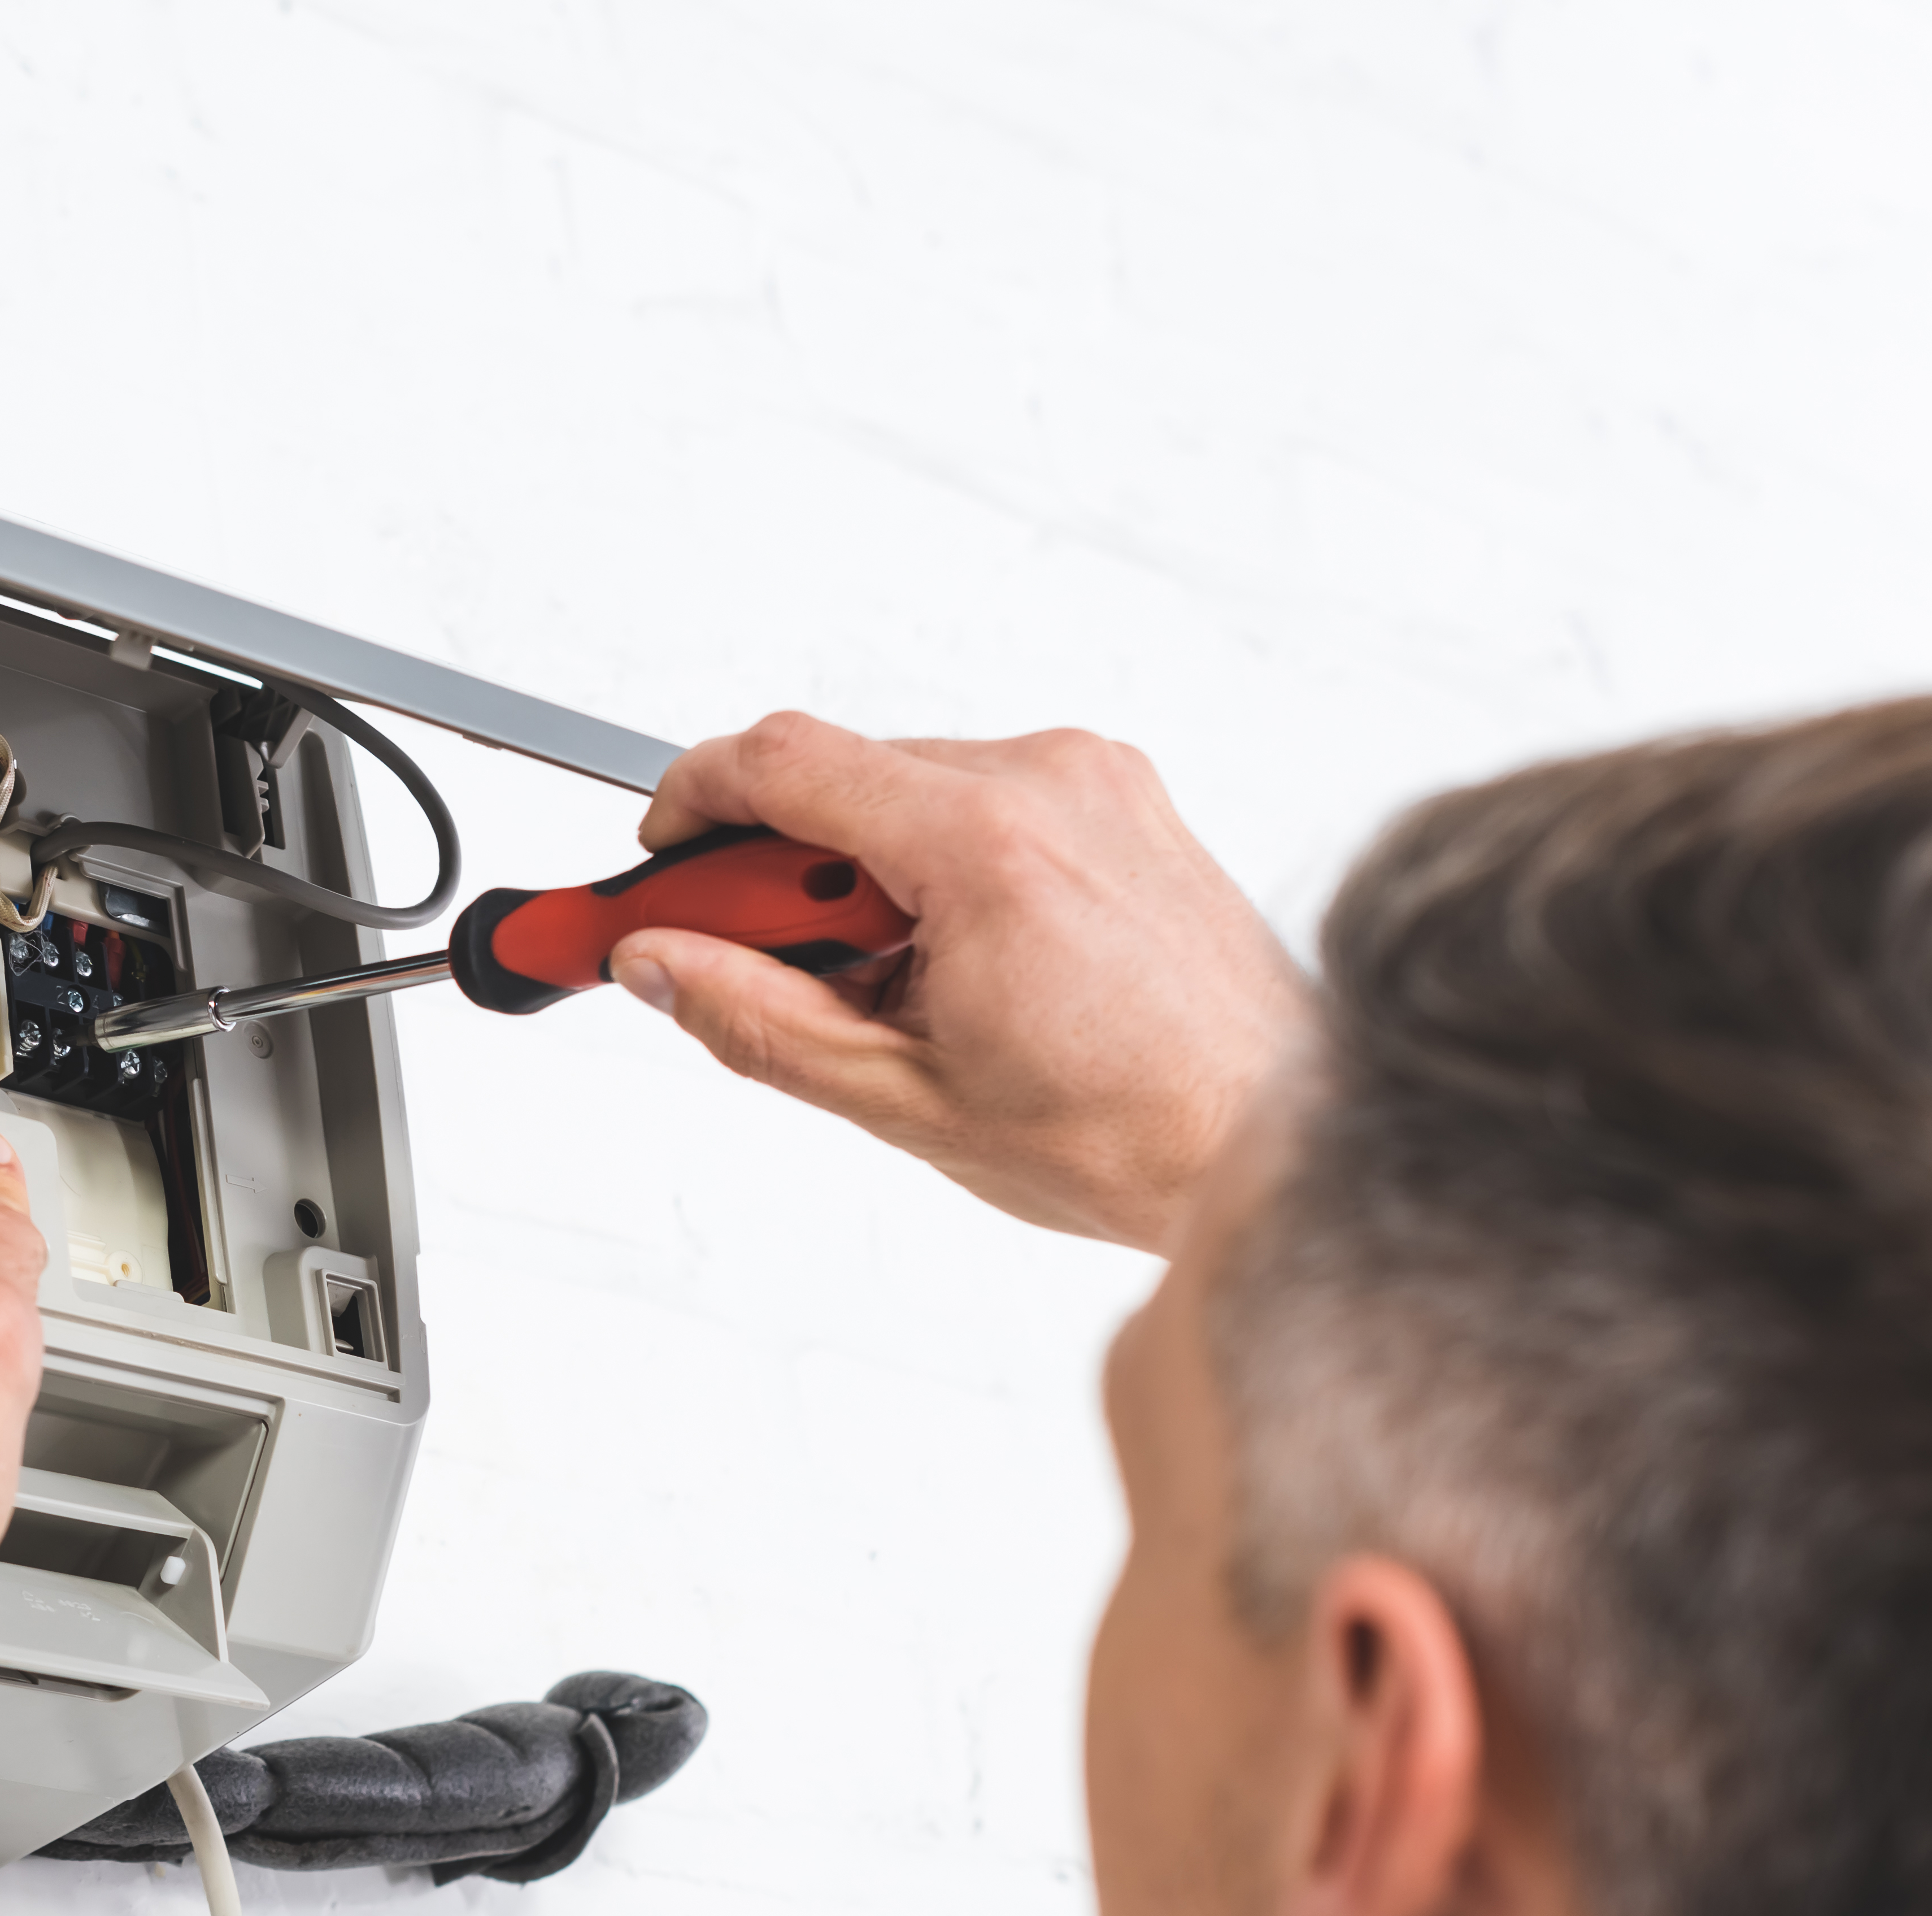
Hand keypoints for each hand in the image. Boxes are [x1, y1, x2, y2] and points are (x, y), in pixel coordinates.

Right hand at [615, 714, 1310, 1250]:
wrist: (1278, 1138)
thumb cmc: (1127, 1133)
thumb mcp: (899, 1096)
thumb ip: (753, 1017)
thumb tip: (653, 963)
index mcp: (985, 843)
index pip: (781, 761)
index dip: (688, 807)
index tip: (652, 868)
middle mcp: (1048, 781)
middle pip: (840, 778)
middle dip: (779, 874)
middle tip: (760, 972)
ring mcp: (1096, 781)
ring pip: (908, 792)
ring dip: (862, 879)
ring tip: (894, 995)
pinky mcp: (1125, 799)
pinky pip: (983, 803)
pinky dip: (937, 870)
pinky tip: (957, 968)